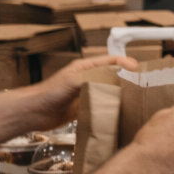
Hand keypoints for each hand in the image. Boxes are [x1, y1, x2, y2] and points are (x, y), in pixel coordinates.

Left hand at [23, 54, 138, 129]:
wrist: (33, 113)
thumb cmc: (49, 93)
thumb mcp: (74, 80)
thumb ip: (96, 76)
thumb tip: (118, 74)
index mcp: (85, 68)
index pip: (110, 60)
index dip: (125, 63)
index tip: (138, 70)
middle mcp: (87, 79)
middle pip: (112, 76)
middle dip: (126, 79)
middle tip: (140, 85)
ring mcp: (86, 94)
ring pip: (108, 91)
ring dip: (119, 94)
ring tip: (133, 99)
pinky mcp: (84, 108)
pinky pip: (102, 106)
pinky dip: (110, 108)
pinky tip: (117, 112)